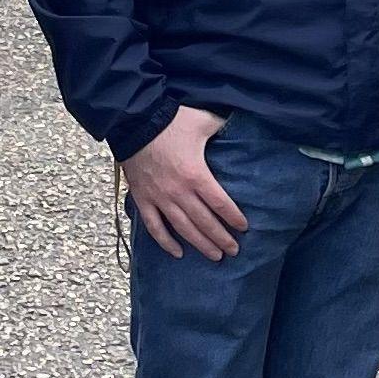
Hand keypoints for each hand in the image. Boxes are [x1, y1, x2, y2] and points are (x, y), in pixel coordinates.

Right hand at [123, 106, 246, 260]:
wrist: (134, 122)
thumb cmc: (171, 121)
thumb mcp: (203, 121)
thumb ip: (223, 126)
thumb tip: (239, 125)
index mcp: (197, 175)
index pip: (221, 204)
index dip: (234, 218)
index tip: (244, 228)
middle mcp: (179, 192)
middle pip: (205, 222)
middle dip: (221, 238)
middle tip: (233, 251)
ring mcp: (160, 198)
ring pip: (183, 229)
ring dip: (200, 244)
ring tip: (214, 256)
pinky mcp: (143, 199)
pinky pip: (154, 227)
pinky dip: (165, 242)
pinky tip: (177, 253)